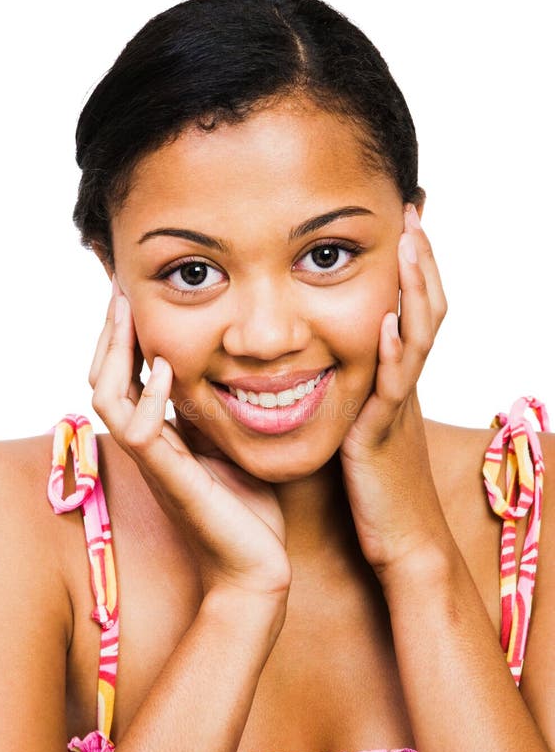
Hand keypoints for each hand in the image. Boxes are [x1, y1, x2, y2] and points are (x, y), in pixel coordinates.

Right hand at [89, 277, 290, 598]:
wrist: (256, 565)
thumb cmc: (247, 507)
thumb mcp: (229, 441)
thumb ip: (213, 410)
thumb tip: (222, 368)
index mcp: (158, 433)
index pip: (124, 373)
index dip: (124, 335)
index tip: (136, 295)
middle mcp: (146, 443)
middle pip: (102, 377)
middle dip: (110, 330)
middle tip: (122, 288)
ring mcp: (152, 460)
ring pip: (105, 396)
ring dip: (115, 351)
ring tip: (130, 312)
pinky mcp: (168, 477)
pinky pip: (137, 430)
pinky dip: (147, 394)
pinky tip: (165, 365)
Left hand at [339, 205, 449, 580]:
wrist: (401, 540)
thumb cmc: (374, 487)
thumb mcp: (361, 425)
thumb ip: (351, 390)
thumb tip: (326, 365)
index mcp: (392, 378)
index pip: (409, 308)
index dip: (410, 266)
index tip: (402, 221)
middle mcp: (401, 384)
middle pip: (424, 309)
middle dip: (419, 260)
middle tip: (415, 210)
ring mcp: (397, 406)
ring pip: (418, 337)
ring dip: (414, 289)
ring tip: (410, 244)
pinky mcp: (383, 434)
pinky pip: (393, 387)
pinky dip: (394, 352)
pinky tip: (387, 322)